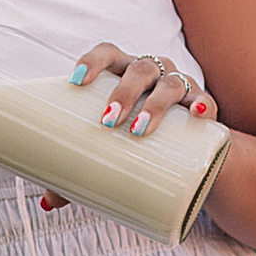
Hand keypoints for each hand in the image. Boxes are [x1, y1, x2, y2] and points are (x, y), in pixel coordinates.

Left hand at [38, 41, 215, 210]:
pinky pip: (206, 102)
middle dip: (123, 92)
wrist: (185, 154)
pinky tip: (198, 113)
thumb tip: (49, 202)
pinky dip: (203, 105)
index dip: (92, 61)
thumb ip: (78, 169)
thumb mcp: (108, 149)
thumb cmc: (132, 142)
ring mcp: (180, 87)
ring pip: (170, 84)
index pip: (108, 54)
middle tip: (108, 121)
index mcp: (122, 72)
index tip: (76, 81)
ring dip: (156, 103)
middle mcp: (152, 73)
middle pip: (139, 69)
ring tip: (140, 130)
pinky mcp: (204, 107)